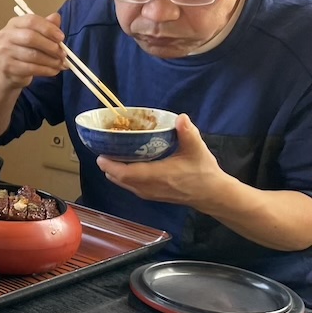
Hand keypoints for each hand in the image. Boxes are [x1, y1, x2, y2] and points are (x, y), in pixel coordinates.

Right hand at [0, 11, 66, 89]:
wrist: (9, 71)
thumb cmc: (25, 49)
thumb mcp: (36, 35)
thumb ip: (46, 25)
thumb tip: (56, 17)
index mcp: (14, 23)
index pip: (31, 21)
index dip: (48, 28)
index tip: (61, 37)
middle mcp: (6, 36)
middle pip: (31, 38)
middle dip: (51, 46)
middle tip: (63, 53)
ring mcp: (5, 52)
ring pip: (33, 55)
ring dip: (51, 60)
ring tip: (60, 63)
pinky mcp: (8, 67)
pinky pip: (31, 68)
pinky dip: (46, 70)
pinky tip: (54, 70)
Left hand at [96, 114, 229, 205]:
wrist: (212, 195)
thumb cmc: (203, 172)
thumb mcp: (197, 150)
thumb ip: (188, 133)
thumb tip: (180, 118)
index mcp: (157, 176)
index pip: (125, 174)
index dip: (110, 165)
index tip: (100, 153)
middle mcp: (147, 187)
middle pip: (118, 178)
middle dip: (108, 164)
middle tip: (104, 147)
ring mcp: (147, 193)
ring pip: (122, 183)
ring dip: (114, 170)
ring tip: (111, 153)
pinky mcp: (149, 195)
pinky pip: (129, 185)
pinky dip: (122, 175)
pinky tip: (125, 162)